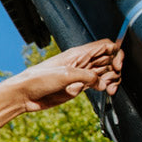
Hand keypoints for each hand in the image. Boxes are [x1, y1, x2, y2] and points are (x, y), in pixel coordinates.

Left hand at [5, 40, 123, 113]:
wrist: (24, 95)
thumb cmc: (38, 79)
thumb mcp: (65, 75)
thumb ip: (87, 77)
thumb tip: (102, 83)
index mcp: (78, 54)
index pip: (105, 46)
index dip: (115, 53)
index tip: (117, 66)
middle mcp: (82, 63)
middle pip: (108, 59)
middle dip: (115, 69)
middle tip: (112, 81)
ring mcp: (81, 75)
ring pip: (105, 72)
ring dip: (112, 79)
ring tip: (109, 89)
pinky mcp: (78, 87)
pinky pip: (97, 83)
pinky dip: (105, 87)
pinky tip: (105, 91)